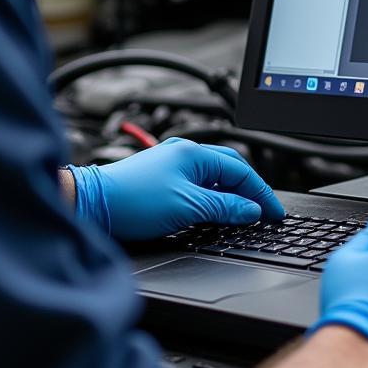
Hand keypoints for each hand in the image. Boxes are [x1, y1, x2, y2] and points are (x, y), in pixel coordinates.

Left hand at [69, 137, 284, 241]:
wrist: (93, 204)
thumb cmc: (134, 200)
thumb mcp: (188, 207)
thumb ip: (224, 207)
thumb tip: (250, 210)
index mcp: (195, 153)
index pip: (242, 171)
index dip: (261, 194)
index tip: (273, 213)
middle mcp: (184, 153)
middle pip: (230, 168)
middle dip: (249, 189)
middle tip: (263, 212)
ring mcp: (172, 163)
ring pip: (214, 176)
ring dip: (230, 193)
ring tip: (242, 214)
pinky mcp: (161, 177)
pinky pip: (198, 183)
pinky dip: (212, 195)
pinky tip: (214, 210)